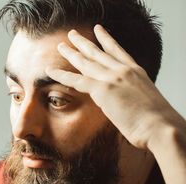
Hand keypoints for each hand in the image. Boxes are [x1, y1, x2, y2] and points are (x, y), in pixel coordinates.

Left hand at [45, 24, 181, 149]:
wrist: (161, 126)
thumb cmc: (157, 122)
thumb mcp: (146, 102)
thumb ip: (131, 97)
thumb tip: (123, 105)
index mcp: (136, 72)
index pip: (117, 51)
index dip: (106, 40)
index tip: (98, 30)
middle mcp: (124, 70)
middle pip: (98, 52)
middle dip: (83, 42)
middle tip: (72, 34)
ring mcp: (113, 77)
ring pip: (86, 62)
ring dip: (71, 52)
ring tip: (60, 45)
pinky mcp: (103, 89)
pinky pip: (77, 80)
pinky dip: (62, 75)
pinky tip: (50, 70)